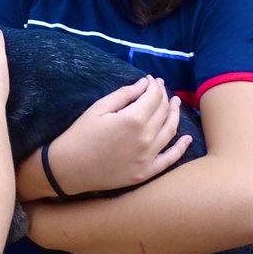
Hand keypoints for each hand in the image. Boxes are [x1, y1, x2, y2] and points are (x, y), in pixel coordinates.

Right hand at [45, 76, 192, 191]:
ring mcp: (147, 157)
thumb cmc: (78, 137)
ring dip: (175, 115)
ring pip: (171, 130)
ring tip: (175, 105)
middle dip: (163, 96)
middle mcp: (145, 137)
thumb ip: (124, 94)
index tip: (151, 80)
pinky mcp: (144, 172)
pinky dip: (181, 148)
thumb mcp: (97, 109)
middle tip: (160, 90)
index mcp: (133, 119)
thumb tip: (145, 84)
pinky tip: (187, 138)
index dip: (154, 85)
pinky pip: (169, 159)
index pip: (154, 96)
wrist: (65, 170)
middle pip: (164, 111)